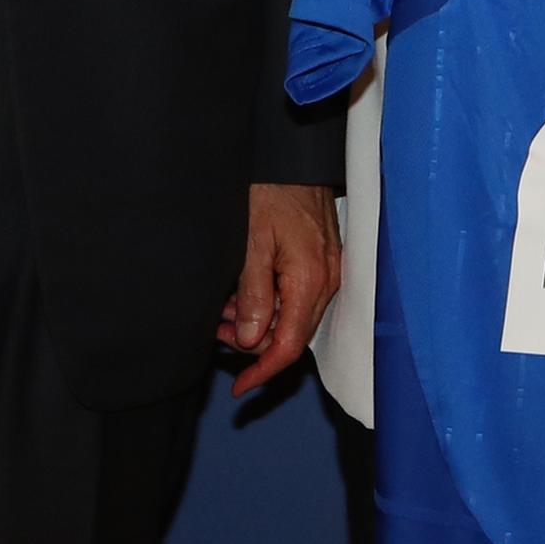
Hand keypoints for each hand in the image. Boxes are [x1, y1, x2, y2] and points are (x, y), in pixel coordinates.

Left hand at [219, 181, 341, 398]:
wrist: (295, 156)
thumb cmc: (272, 191)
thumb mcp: (251, 242)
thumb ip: (252, 295)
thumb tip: (248, 340)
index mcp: (309, 281)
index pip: (287, 346)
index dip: (262, 372)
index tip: (240, 387)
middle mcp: (327, 282)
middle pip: (291, 336)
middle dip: (252, 344)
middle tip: (215, 331)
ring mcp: (329, 273)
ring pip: (293, 318)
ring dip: (259, 323)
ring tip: (224, 309)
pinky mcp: (324, 263)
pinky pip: (299, 299)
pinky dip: (272, 304)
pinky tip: (245, 294)